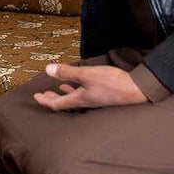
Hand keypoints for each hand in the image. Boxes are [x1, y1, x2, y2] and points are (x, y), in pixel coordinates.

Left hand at [33, 63, 148, 110]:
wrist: (137, 89)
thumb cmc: (113, 83)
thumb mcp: (87, 75)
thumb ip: (67, 72)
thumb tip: (47, 70)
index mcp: (79, 100)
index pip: (57, 104)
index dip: (45, 100)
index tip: (36, 96)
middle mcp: (85, 102)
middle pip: (64, 103)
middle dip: (52, 99)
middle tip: (43, 95)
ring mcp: (94, 100)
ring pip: (74, 99)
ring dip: (64, 94)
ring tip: (57, 88)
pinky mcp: (102, 96)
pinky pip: (84, 94)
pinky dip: (77, 89)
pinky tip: (78, 84)